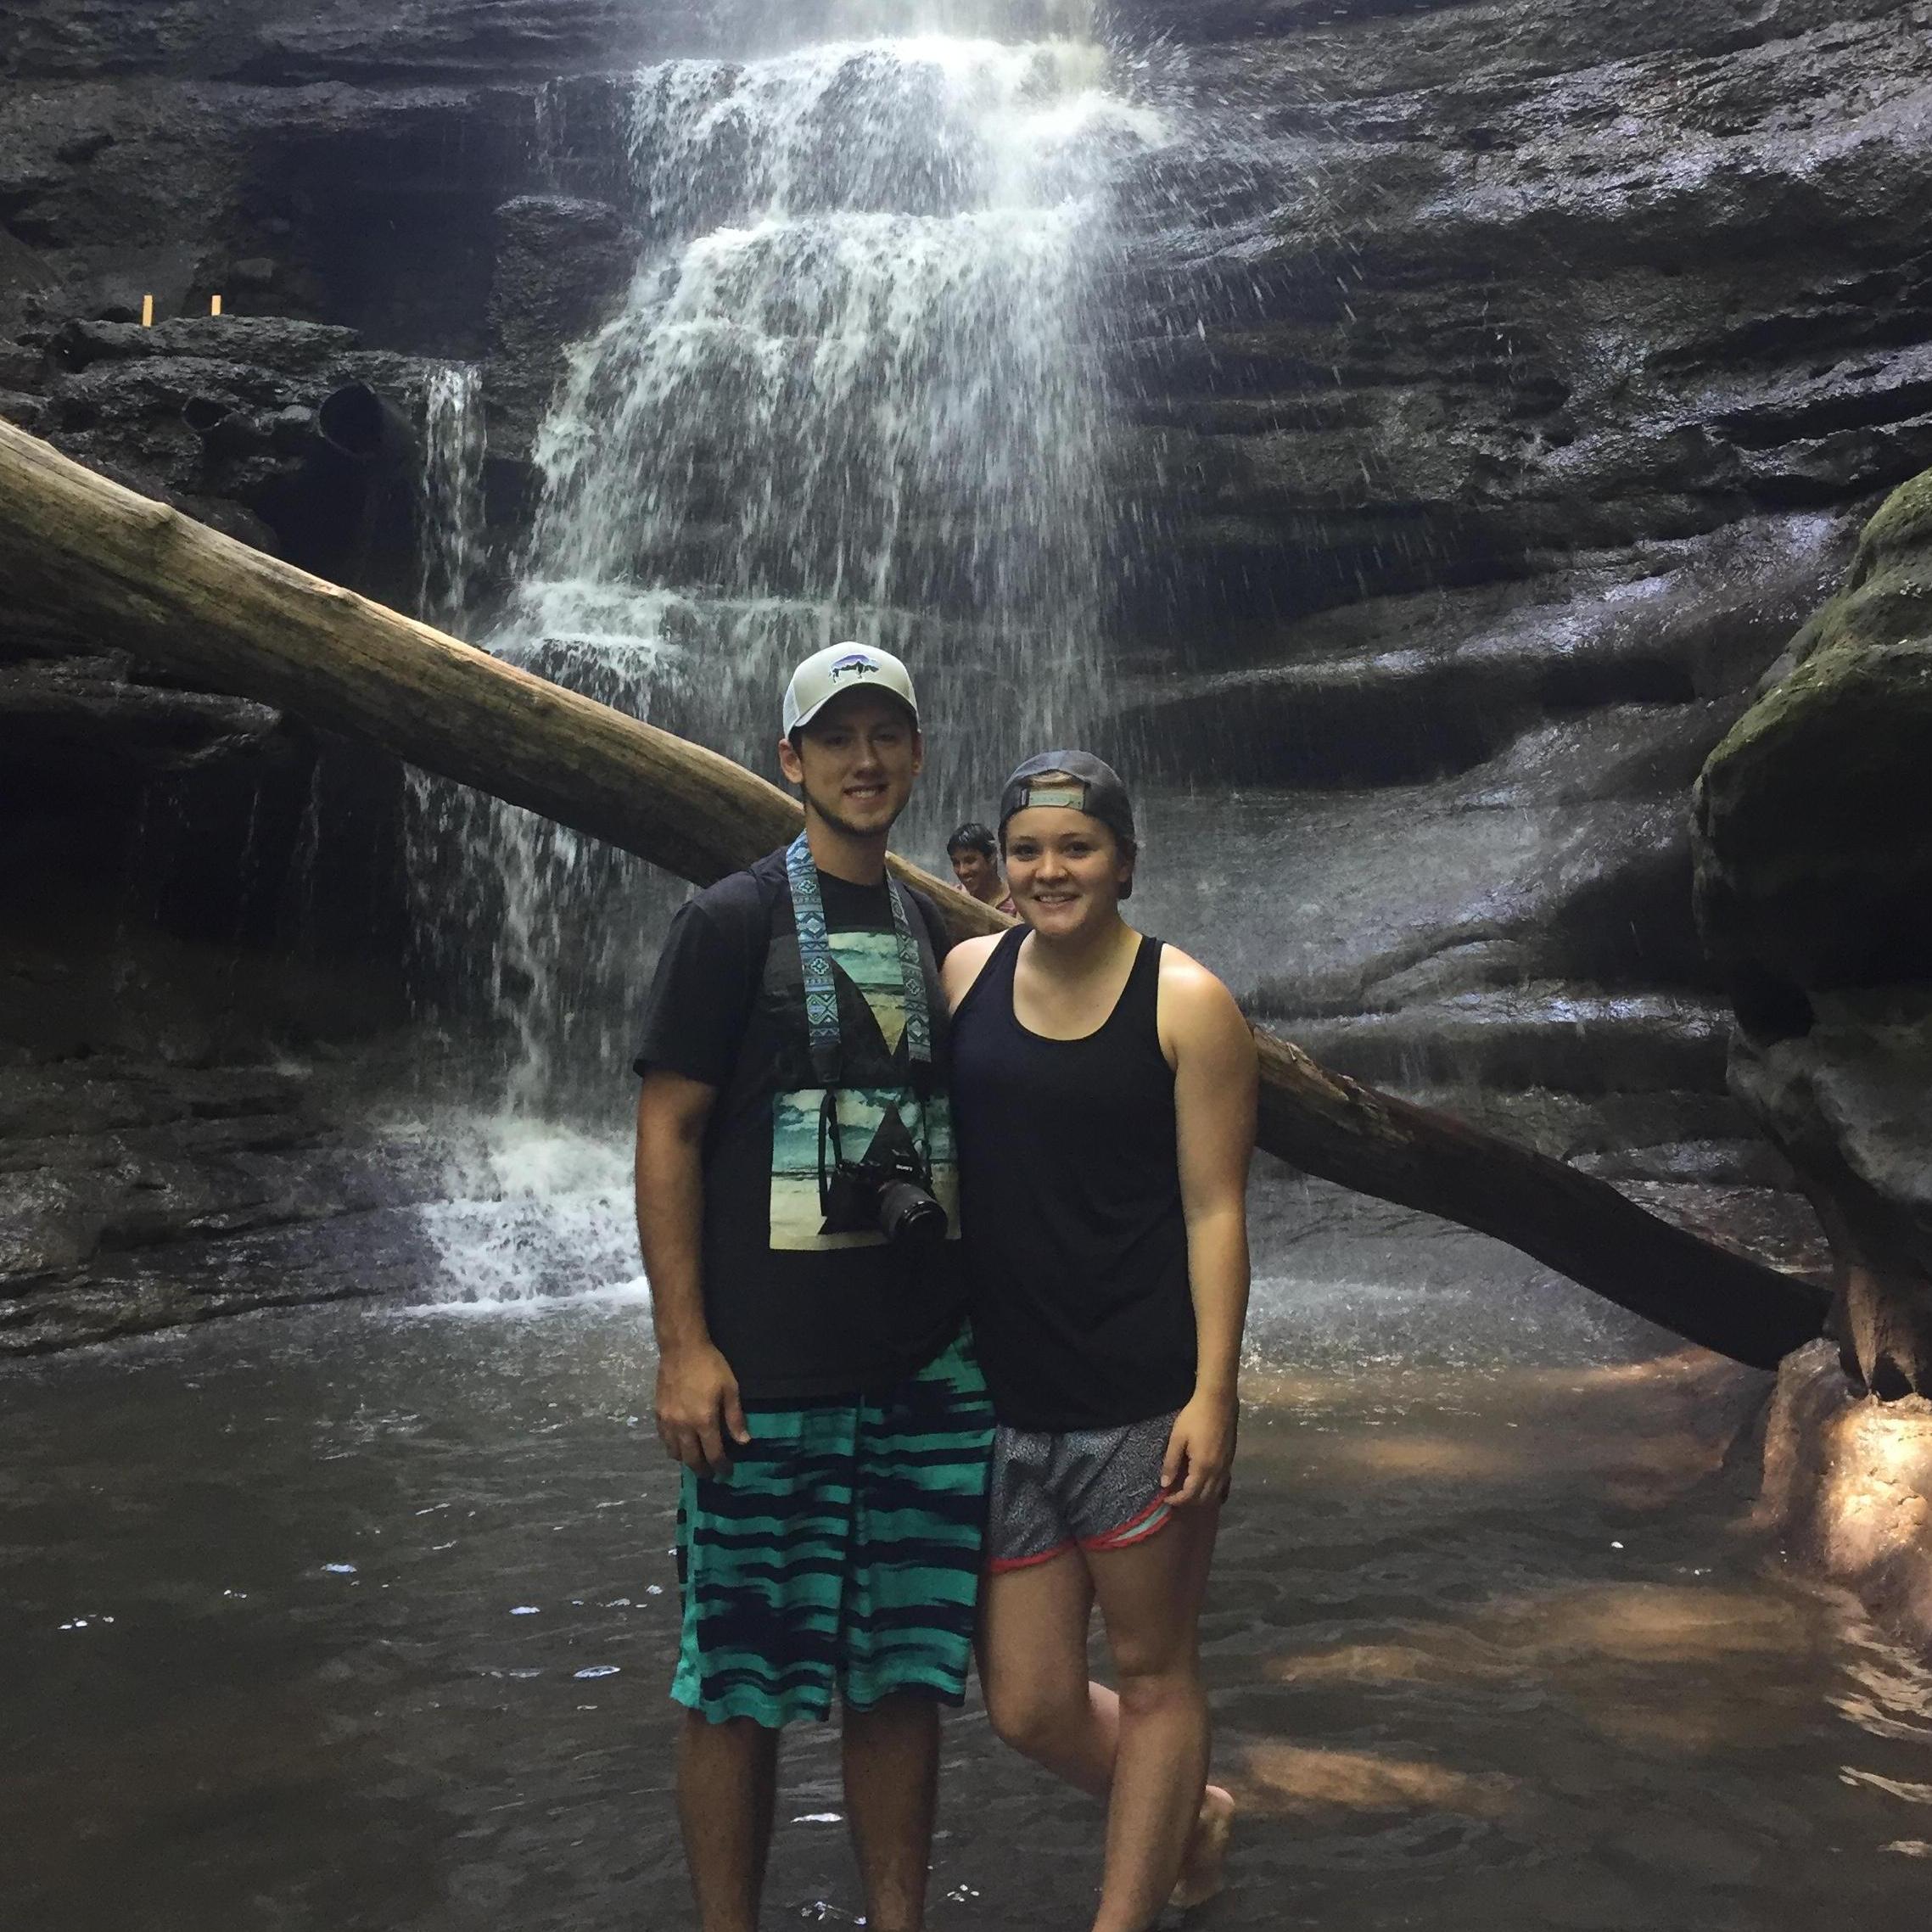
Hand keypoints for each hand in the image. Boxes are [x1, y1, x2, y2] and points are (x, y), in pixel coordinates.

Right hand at [655, 1340, 749, 1476]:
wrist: (681, 1348)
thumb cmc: (710, 1366)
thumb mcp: (730, 1388)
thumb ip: (735, 1417)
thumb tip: (743, 1442)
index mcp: (704, 1421)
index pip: (713, 1454)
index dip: (721, 1466)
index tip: (727, 1472)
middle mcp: (683, 1426)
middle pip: (692, 1459)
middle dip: (703, 1470)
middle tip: (711, 1474)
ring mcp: (668, 1422)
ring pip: (674, 1453)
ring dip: (686, 1460)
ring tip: (696, 1460)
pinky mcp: (658, 1414)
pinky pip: (664, 1440)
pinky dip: (673, 1447)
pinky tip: (680, 1444)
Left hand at [1160, 1391, 1236, 1508]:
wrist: (1218, 1401)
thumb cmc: (1195, 1417)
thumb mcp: (1177, 1438)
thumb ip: (1171, 1462)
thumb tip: (1165, 1484)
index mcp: (1203, 1467)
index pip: (1190, 1495)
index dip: (1177, 1500)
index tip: (1165, 1498)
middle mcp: (1217, 1472)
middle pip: (1204, 1499)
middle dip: (1188, 1502)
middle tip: (1174, 1496)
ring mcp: (1226, 1467)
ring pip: (1215, 1494)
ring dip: (1201, 1498)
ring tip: (1186, 1492)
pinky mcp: (1230, 1461)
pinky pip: (1222, 1484)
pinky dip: (1213, 1491)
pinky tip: (1204, 1485)